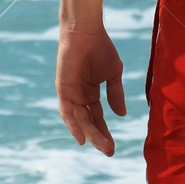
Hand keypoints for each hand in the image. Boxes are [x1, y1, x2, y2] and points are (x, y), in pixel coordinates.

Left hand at [56, 24, 126, 155]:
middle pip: (89, 123)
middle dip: (99, 137)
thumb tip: (121, 115)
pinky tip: (81, 137)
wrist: (86, 31)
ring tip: (103, 146)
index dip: (105, 132)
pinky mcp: (63, 89)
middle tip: (110, 151)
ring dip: (91, 134)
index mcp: (90, 94)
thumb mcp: (112, 74)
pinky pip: (66, 111)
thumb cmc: (100, 48)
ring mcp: (70, 94)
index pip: (97, 118)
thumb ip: (115, 94)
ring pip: (80, 120)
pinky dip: (73, 125)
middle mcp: (79, 97)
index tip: (113, 147)